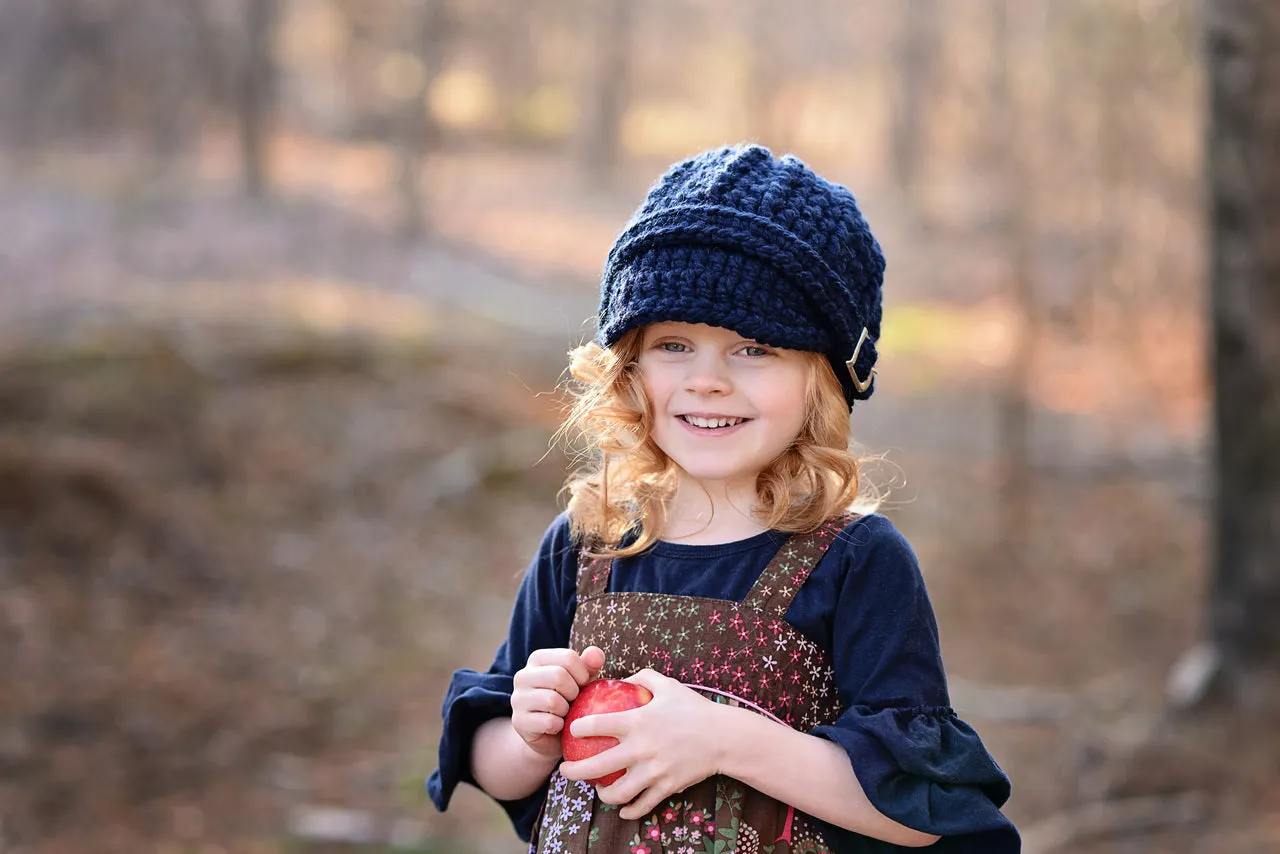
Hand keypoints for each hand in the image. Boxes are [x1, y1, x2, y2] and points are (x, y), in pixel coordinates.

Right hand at [510, 646, 605, 757]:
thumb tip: (596, 654)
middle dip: (574, 692)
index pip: (568, 657)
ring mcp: (517, 699)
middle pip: (558, 676)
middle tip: (573, 701)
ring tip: (564, 713)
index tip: (581, 685)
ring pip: (552, 700)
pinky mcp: (519, 722)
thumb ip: (589, 664)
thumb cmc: (570, 700)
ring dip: (567, 711)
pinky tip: (557, 726)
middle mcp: (522, 675)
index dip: (583, 674)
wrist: (551, 735)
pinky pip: (549, 722)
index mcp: (537, 659)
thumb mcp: (582, 679)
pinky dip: (560, 727)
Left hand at [558, 669, 725, 819]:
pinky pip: (641, 805)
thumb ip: (643, 677)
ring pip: (617, 793)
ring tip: (597, 791)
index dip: (578, 728)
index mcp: (638, 721)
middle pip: (597, 766)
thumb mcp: (668, 685)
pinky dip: (628, 810)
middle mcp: (641, 748)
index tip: (570, 730)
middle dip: (574, 771)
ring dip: (601, 795)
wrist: (723, 737)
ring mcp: (653, 771)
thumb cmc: (694, 708)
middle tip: (565, 770)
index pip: (597, 725)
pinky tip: (622, 809)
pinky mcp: (666, 787)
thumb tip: (623, 677)